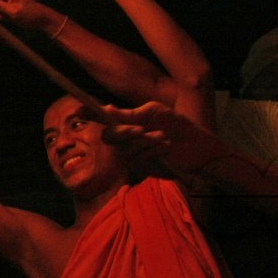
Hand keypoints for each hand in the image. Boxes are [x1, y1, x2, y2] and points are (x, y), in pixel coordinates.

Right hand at [100, 102, 218, 171]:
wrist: (199, 148)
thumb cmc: (178, 126)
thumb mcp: (155, 113)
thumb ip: (129, 114)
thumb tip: (107, 108)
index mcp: (127, 121)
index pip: (102, 118)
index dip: (89, 113)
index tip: (78, 110)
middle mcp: (126, 139)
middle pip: (108, 136)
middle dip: (123, 132)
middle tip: (140, 129)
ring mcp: (132, 155)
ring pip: (124, 149)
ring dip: (144, 142)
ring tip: (163, 136)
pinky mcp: (141, 169)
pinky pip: (137, 160)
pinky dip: (151, 152)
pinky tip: (166, 147)